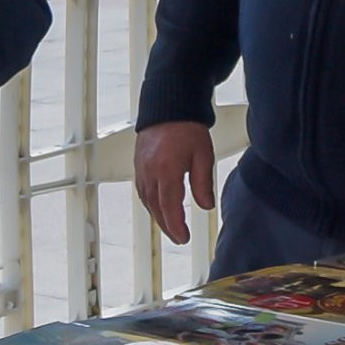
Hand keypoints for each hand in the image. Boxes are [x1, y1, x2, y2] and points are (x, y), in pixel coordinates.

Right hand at [136, 119, 217, 245]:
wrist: (169, 106)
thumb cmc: (187, 127)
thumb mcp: (203, 155)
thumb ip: (203, 183)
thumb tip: (206, 206)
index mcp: (166, 170)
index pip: (169, 207)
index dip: (175, 226)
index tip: (183, 238)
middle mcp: (150, 171)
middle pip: (156, 208)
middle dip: (167, 225)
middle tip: (179, 237)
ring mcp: (141, 168)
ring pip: (147, 200)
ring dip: (158, 216)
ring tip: (171, 226)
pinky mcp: (138, 164)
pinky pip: (142, 190)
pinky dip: (150, 202)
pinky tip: (159, 207)